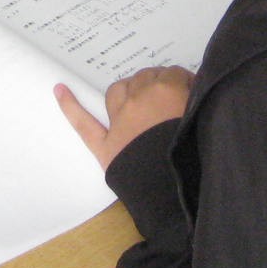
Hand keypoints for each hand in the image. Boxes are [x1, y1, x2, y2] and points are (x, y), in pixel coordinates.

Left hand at [54, 66, 193, 171]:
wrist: (177, 193)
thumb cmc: (198, 157)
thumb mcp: (207, 123)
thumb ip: (199, 104)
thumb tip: (194, 96)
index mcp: (168, 91)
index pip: (176, 75)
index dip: (185, 83)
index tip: (192, 93)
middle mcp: (140, 100)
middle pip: (146, 79)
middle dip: (159, 84)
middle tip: (171, 100)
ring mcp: (119, 121)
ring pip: (119, 91)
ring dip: (129, 90)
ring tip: (138, 96)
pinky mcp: (106, 145)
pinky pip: (84, 122)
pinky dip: (70, 106)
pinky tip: (59, 90)